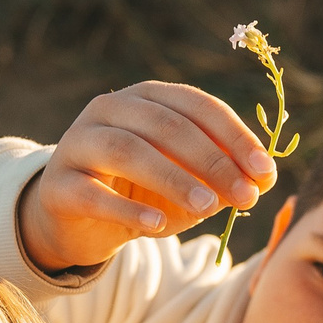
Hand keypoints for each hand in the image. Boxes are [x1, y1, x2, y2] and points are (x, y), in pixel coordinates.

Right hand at [19, 81, 276, 271]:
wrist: (77, 220)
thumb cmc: (140, 192)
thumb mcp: (187, 182)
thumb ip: (221, 177)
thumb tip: (264, 180)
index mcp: (145, 97)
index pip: (196, 105)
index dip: (234, 136)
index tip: (265, 171)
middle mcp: (108, 110)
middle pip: (165, 125)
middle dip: (212, 160)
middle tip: (246, 195)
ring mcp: (77, 144)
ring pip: (127, 151)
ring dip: (174, 178)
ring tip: (208, 206)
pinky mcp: (58, 186)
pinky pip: (93, 194)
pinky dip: (129, 208)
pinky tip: (158, 225)